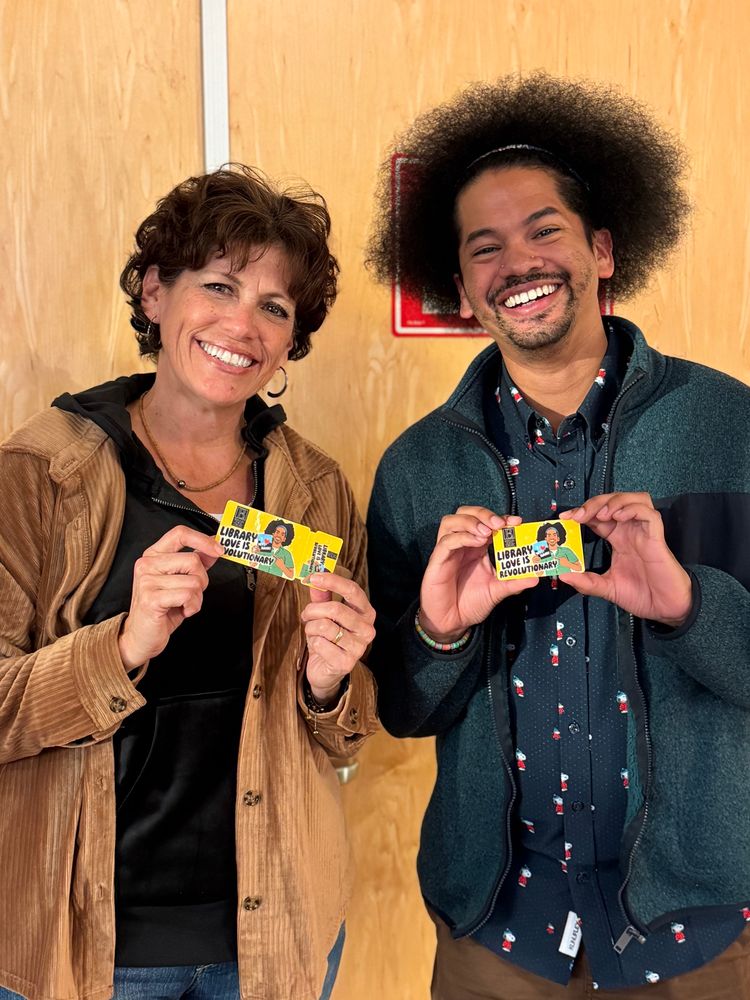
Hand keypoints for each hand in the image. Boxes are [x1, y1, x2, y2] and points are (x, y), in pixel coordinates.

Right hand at [118, 526, 223, 669]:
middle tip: (192, 593)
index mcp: (154, 555)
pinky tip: (182, 611)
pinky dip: (192, 606)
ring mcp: (147, 580)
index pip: (180, 533)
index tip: (219, 550)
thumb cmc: (162, 608)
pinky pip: (187, 595)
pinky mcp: (151, 598)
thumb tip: (214, 546)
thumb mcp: (181, 581)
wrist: (142, 636)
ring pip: (193, 581)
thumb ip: (197, 561)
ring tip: (183, 604)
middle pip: (193, 560)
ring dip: (197, 598)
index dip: (203, 540)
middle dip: (202, 580)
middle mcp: (147, 564)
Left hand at [300, 574, 375, 703]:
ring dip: (311, 628)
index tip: (313, 577)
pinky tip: (317, 648)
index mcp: (366, 613)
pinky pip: (320, 644)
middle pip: (335, 608)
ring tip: (312, 633)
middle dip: (313, 610)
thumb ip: (322, 597)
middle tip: (305, 614)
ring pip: (325, 626)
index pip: (353, 590)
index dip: (333, 581)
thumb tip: (315, 579)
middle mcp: (367, 629)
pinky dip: (312, 643)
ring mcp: (359, 647)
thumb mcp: (324, 615)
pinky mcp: (346, 663)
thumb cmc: (327, 639)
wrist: (326, 671)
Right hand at [419, 507, 538, 641]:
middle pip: (466, 513)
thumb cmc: (470, 603)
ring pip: (451, 521)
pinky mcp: (438, 560)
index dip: (500, 518)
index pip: (486, 523)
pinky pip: (447, 541)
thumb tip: (535, 577)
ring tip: (487, 532)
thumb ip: (514, 582)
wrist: (452, 622)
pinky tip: (476, 542)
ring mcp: (448, 550)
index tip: (516, 521)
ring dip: (471, 521)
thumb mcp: (497, 591)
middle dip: (484, 514)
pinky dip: (462, 537)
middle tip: (500, 524)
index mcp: (476, 547)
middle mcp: (461, 544)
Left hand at [560, 493, 691, 625]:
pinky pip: (649, 514)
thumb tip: (564, 575)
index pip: (598, 515)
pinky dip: (633, 509)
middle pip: (612, 502)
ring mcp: (644, 533)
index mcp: (618, 539)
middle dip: (593, 503)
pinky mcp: (656, 538)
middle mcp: (630, 532)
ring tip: (601, 515)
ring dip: (614, 501)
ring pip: (633, 499)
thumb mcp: (607, 588)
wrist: (665, 609)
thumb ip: (586, 582)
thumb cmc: (642, 595)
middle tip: (579, 515)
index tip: (565, 518)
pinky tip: (619, 517)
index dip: (582, 512)